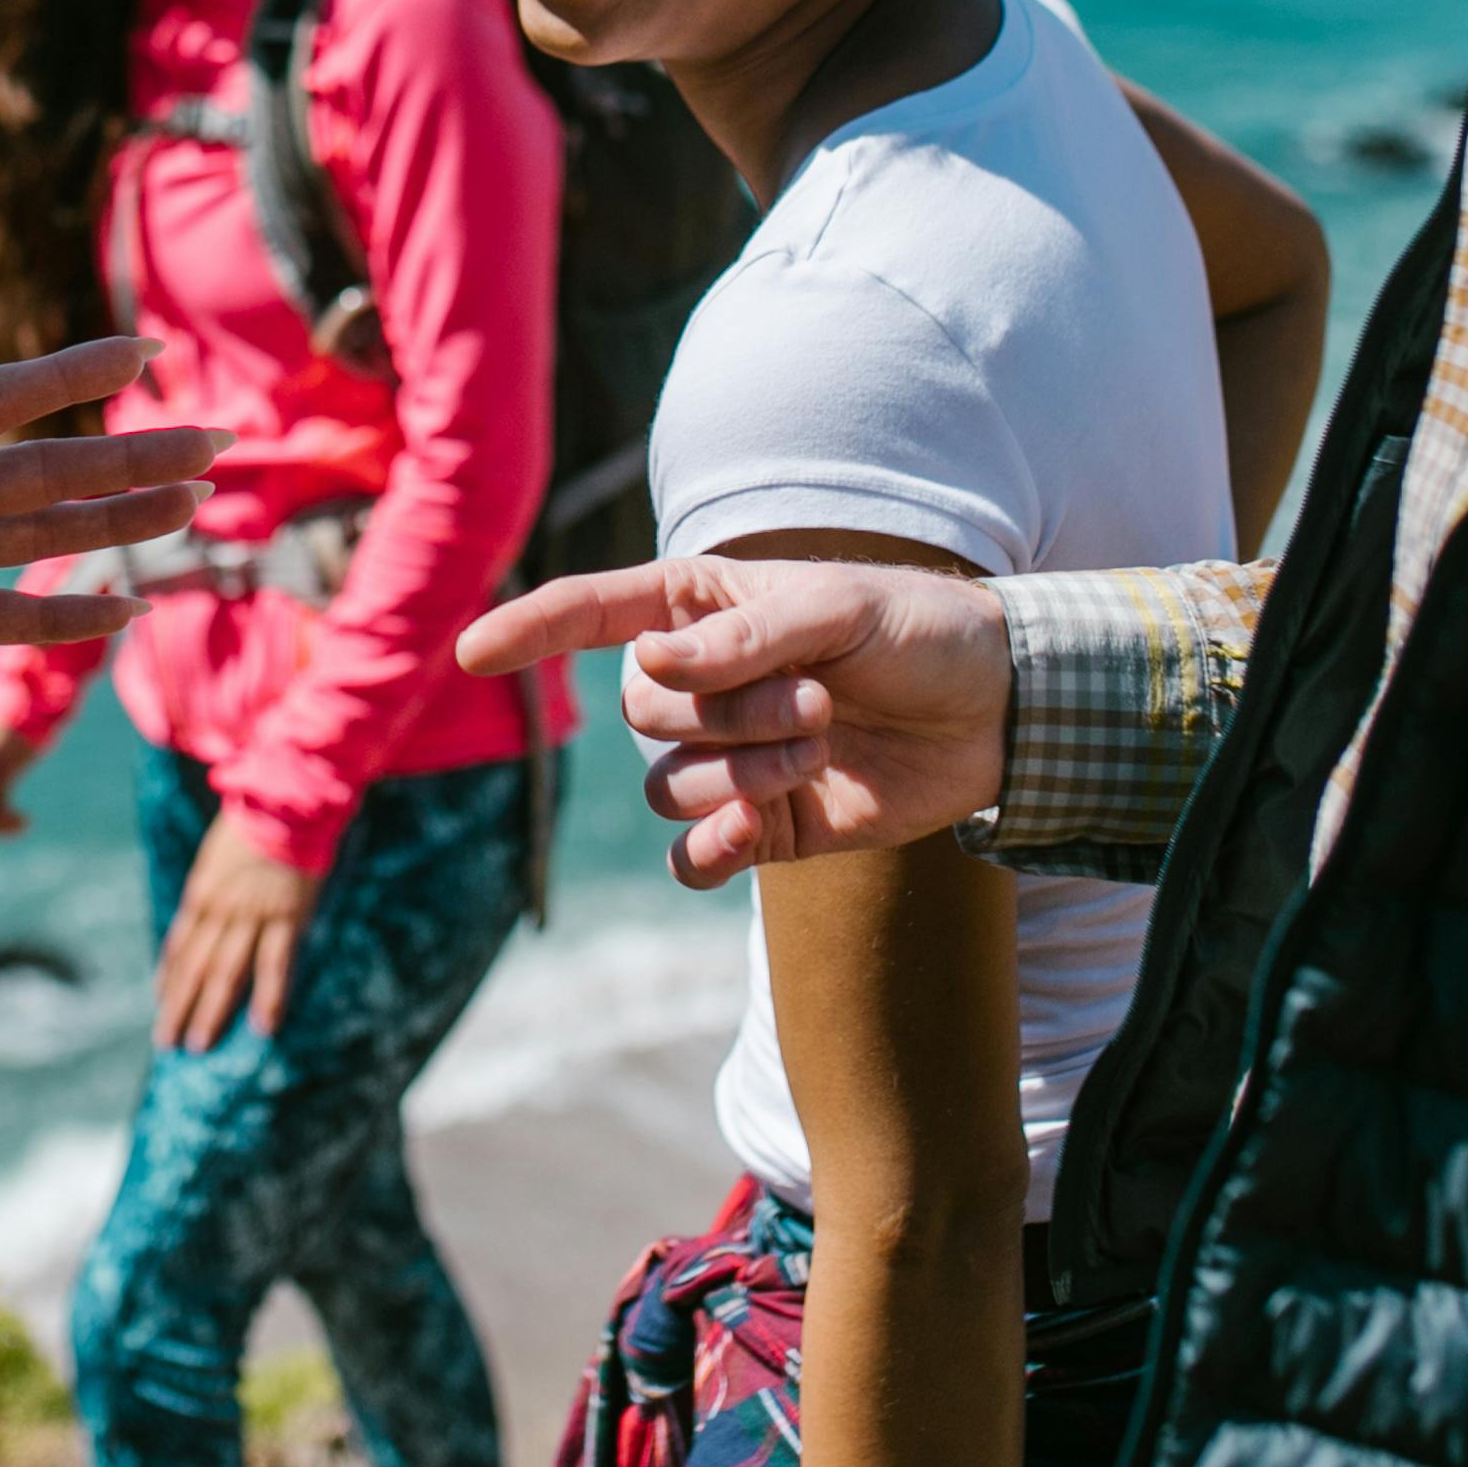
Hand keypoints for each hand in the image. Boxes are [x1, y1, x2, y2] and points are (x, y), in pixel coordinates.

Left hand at [154, 810, 319, 1052]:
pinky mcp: (286, 917)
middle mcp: (220, 909)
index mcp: (201, 892)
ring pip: (225, 972)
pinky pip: (275, 965)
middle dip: (178, 1006)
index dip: (168, 978)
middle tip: (166, 1042)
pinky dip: (268, 998)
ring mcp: (252, 915)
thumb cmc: (255, 822)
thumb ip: (210, 890)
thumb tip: (200, 916)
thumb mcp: (217, 855)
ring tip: (197, 1044)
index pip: (179, 945)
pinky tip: (263, 1028)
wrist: (288, 800)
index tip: (160, 1004)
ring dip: (209, 1011)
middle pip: (194, 967)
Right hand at [460, 558, 1011, 888]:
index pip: (592, 615)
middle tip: (816, 698)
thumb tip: (650, 663)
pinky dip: (712, 852)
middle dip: (728, 712)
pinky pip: (693, 857)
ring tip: (825, 742)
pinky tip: (755, 830)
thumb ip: (745, 638)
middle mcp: (700, 682)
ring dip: (748, 771)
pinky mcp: (761, 826)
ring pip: (669, 785)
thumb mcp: (840, 609)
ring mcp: (726, 757)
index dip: (529, 629)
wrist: (997, 711)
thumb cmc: (918, 629)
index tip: (471, 654)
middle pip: (641, 712)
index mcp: (703, 609)